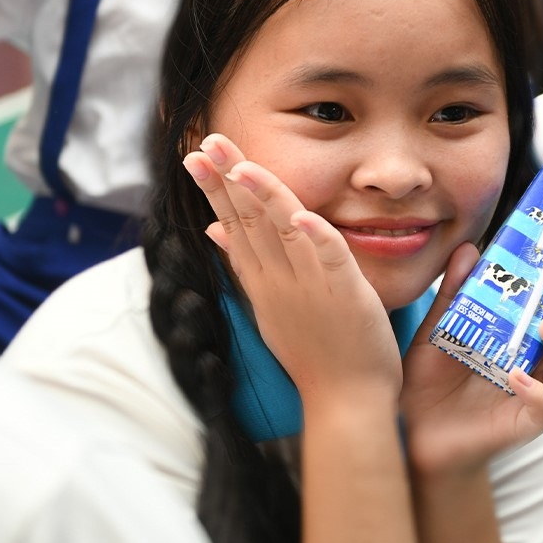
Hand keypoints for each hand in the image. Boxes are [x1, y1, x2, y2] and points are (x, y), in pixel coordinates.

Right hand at [184, 133, 401, 406]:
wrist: (344, 402)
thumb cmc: (314, 353)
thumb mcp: (269, 305)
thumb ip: (245, 265)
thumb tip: (214, 230)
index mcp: (263, 280)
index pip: (234, 224)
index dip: (216, 188)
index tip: (197, 154)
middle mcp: (279, 280)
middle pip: (249, 221)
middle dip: (227, 179)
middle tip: (207, 140)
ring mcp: (310, 288)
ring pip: (283, 233)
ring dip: (264, 198)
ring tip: (244, 166)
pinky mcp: (346, 296)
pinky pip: (332, 260)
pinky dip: (319, 238)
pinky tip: (306, 216)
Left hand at [399, 241, 542, 475]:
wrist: (414, 431)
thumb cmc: (433, 379)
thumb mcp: (441, 327)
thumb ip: (456, 290)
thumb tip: (468, 248)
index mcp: (529, 332)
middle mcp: (541, 360)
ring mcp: (537, 392)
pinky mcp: (524, 422)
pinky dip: (537, 392)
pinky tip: (518, 377)